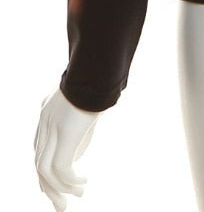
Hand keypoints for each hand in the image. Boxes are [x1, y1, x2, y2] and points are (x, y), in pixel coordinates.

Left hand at [34, 88, 101, 209]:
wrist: (98, 70)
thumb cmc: (99, 79)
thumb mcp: (88, 102)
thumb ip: (80, 122)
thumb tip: (78, 150)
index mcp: (48, 112)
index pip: (41, 149)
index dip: (47, 170)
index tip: (60, 184)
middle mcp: (45, 122)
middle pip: (39, 162)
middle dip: (50, 188)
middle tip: (62, 206)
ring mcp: (52, 129)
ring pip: (45, 170)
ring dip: (59, 189)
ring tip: (77, 196)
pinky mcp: (64, 136)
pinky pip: (60, 169)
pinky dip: (70, 181)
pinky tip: (82, 183)